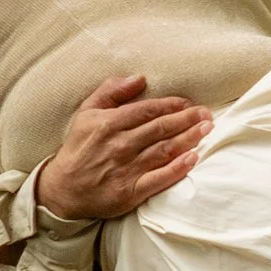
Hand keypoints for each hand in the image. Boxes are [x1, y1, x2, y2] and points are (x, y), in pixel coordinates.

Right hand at [33, 75, 213, 221]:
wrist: (63, 190)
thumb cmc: (79, 148)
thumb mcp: (86, 113)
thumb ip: (111, 91)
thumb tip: (139, 78)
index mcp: (109, 123)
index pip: (148, 110)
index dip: (172, 105)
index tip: (190, 103)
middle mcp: (119, 145)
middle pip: (160, 128)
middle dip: (187, 119)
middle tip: (207, 115)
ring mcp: (126, 169)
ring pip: (164, 150)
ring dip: (189, 139)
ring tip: (207, 130)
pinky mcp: (130, 192)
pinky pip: (159, 179)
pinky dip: (177, 169)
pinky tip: (193, 159)